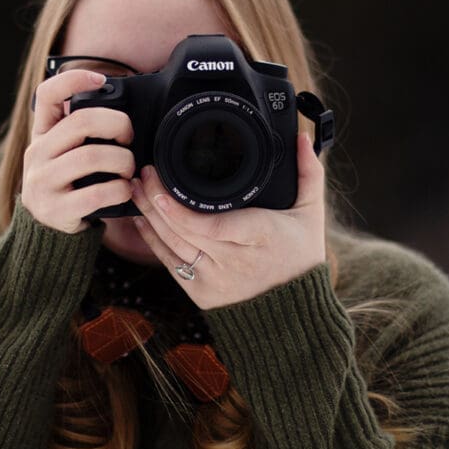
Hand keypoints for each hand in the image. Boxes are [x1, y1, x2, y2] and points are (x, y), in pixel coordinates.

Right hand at [22, 70, 135, 233]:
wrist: (48, 231)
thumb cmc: (67, 186)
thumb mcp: (64, 155)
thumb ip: (80, 134)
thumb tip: (123, 111)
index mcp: (41, 135)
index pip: (46, 94)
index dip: (73, 79)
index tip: (100, 79)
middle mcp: (37, 154)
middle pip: (81, 121)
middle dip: (117, 124)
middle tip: (129, 137)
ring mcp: (43, 182)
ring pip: (91, 157)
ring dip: (122, 161)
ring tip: (129, 169)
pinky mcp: (56, 209)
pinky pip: (96, 194)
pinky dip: (120, 189)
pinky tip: (125, 189)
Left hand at [129, 131, 327, 308]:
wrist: (291, 311)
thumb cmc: (301, 258)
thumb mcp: (311, 214)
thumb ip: (309, 173)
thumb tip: (301, 137)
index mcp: (259, 237)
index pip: (212, 225)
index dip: (180, 210)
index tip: (160, 186)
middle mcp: (234, 261)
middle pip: (184, 230)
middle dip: (156, 201)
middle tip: (144, 173)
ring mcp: (214, 280)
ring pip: (172, 245)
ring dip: (149, 217)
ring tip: (137, 190)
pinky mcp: (200, 294)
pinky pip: (169, 264)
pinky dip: (152, 240)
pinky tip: (142, 219)